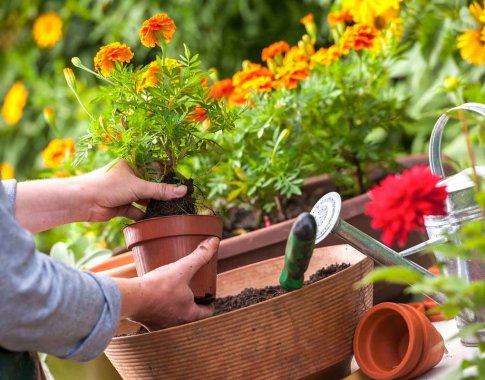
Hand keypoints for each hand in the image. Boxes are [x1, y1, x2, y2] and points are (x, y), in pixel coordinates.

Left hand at [15, 160, 186, 231]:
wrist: (82, 201)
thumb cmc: (108, 185)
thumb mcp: (138, 186)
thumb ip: (161, 190)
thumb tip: (183, 191)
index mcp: (133, 163)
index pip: (156, 167)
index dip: (169, 175)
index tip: (183, 183)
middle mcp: (130, 176)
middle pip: (152, 184)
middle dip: (163, 193)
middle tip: (180, 199)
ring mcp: (126, 191)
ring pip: (146, 198)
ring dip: (155, 205)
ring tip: (170, 211)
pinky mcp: (122, 206)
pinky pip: (138, 211)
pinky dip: (145, 216)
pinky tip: (155, 220)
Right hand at [114, 237, 217, 330]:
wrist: (131, 298)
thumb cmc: (158, 286)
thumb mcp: (182, 268)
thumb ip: (199, 255)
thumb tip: (215, 241)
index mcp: (190, 315)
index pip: (206, 313)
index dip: (209, 304)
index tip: (208, 297)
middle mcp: (177, 324)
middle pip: (190, 317)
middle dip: (192, 307)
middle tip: (191, 294)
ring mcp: (162, 326)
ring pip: (174, 320)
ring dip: (175, 310)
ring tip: (173, 296)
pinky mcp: (147, 324)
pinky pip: (157, 319)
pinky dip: (158, 311)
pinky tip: (154, 301)